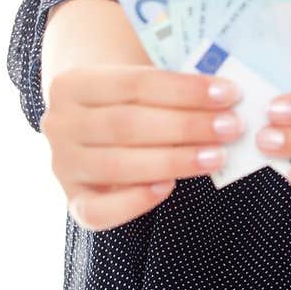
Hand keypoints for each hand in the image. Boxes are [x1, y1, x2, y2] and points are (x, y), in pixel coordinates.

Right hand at [40, 66, 246, 231]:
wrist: (88, 123)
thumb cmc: (126, 98)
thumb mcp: (135, 78)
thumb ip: (168, 84)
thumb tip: (223, 94)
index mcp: (74, 82)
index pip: (135, 83)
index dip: (184, 89)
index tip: (228, 93)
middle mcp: (60, 124)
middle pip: (128, 125)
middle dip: (186, 126)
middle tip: (231, 127)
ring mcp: (63, 165)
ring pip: (119, 166)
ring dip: (174, 161)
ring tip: (217, 156)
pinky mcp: (74, 201)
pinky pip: (99, 211)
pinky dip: (135, 202)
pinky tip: (170, 188)